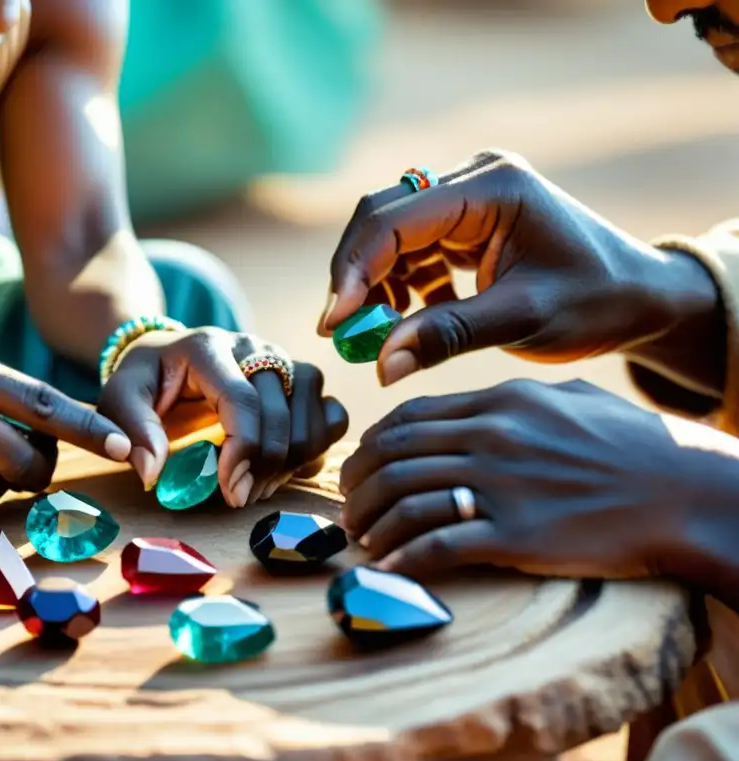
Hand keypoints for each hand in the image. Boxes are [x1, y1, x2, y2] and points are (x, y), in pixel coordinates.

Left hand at [97, 327, 348, 506]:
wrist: (169, 355)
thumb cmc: (146, 380)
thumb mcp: (121, 398)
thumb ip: (132, 430)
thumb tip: (153, 473)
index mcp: (208, 347)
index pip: (242, 401)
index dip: (243, 452)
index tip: (230, 492)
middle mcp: (254, 347)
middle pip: (281, 414)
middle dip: (263, 467)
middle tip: (237, 497)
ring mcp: (284, 359)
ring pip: (315, 414)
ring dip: (291, 461)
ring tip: (257, 483)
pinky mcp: (302, 378)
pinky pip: (333, 415)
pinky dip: (317, 447)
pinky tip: (286, 465)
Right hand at [319, 150, 720, 388]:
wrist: (642, 298)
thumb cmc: (597, 302)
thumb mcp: (523, 321)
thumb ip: (447, 336)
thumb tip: (380, 366)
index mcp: (492, 187)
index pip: (396, 220)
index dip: (355, 271)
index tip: (333, 324)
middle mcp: (473, 179)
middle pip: (383, 218)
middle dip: (356, 275)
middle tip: (340, 333)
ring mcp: (468, 198)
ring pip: (390, 234)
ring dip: (375, 284)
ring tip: (375, 334)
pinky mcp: (466, 222)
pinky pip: (412, 249)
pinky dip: (399, 285)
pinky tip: (407, 319)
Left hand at [338, 378, 738, 581]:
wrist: (687, 493)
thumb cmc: (635, 446)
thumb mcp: (572, 399)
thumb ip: (517, 398)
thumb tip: (479, 407)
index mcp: (499, 404)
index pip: (408, 418)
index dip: (372, 444)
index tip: (360, 466)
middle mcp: (490, 439)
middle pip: (394, 457)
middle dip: (359, 485)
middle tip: (349, 509)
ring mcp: (500, 486)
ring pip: (405, 500)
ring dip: (373, 524)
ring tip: (363, 541)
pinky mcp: (516, 536)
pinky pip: (438, 546)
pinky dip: (403, 560)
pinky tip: (387, 572)